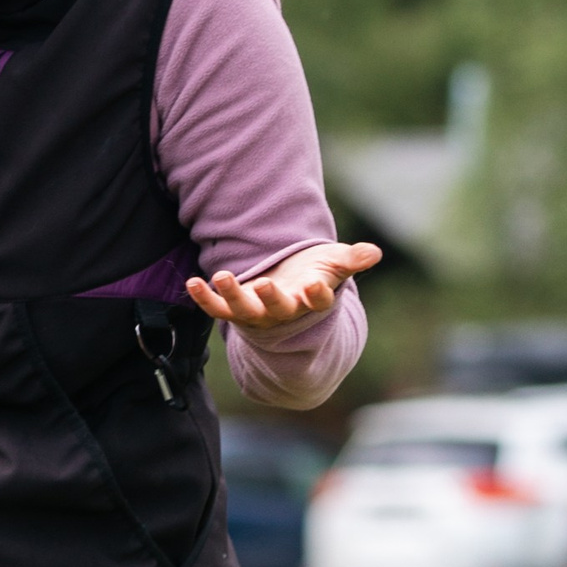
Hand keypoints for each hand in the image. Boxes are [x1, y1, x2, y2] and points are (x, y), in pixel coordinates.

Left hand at [187, 241, 380, 333]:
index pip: (318, 302)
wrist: (288, 287)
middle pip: (277, 310)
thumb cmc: (314, 272)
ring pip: (243, 311)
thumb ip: (352, 260)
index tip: (315, 285)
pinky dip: (204, 298)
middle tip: (264, 283)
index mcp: (311, 301)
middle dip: (271, 299)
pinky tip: (191, 283)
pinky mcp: (234, 310)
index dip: (318, 295)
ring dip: (231, 296)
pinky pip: (216, 309)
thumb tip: (374, 253)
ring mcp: (257, 313)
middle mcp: (283, 311)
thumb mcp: (334, 264)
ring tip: (222, 276)